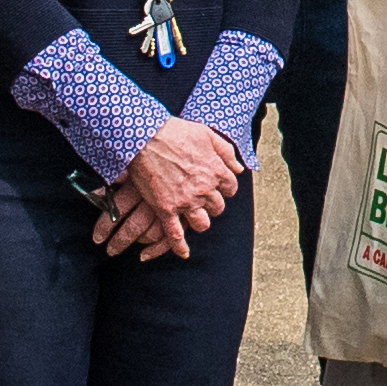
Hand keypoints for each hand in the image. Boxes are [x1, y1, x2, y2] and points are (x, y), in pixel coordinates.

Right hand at [93, 116, 243, 260]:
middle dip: (212, 204)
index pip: (230, 188)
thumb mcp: (207, 134)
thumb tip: (240, 168)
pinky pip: (175, 234)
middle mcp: (204, 189)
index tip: (216, 186)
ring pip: (202, 223)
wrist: (146, 137)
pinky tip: (184, 253)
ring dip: (200, 221)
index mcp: (217, 171)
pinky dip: (180, 246)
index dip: (224, 188)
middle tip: (202, 199)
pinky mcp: (165, 209)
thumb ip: (226, 152)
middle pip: (217, 207)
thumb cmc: (176, 131)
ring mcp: (185, 201)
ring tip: (193, 217)